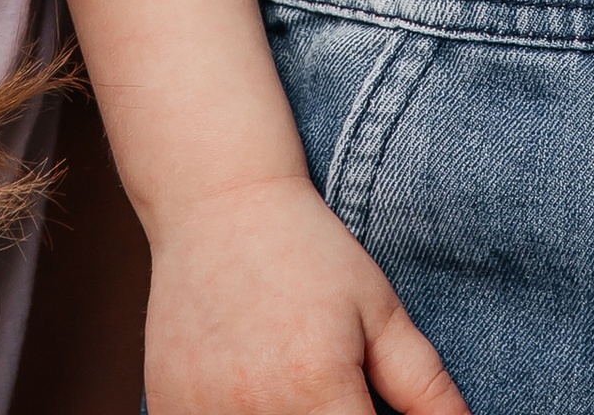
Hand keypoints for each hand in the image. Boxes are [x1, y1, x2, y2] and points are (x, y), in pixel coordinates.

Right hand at [141, 173, 468, 414]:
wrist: (218, 201)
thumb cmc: (309, 252)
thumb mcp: (380, 309)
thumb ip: (426, 387)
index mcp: (317, 389)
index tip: (367, 411)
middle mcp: (256, 411)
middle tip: (333, 396)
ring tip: (293, 387)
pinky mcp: (167, 411)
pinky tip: (251, 391)